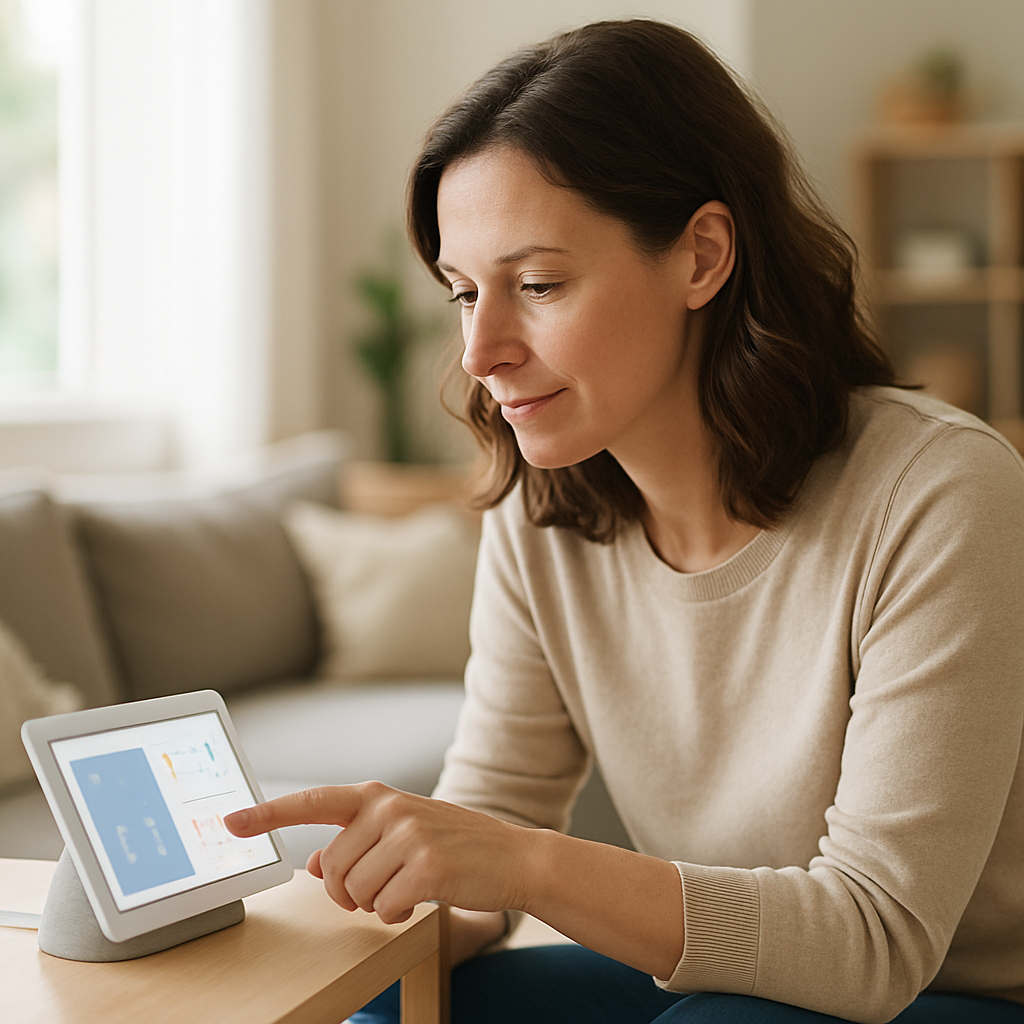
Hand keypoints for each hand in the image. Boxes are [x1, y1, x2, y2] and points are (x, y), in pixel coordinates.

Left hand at [224, 782, 531, 926]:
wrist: (513, 856)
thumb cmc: (453, 845)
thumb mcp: (403, 832)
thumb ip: (356, 841)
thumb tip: (311, 863)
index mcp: (377, 797)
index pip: (312, 802)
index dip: (267, 815)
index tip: (229, 823)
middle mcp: (389, 809)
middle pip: (330, 869)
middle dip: (346, 892)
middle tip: (377, 889)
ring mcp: (409, 835)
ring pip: (353, 892)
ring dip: (373, 904)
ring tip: (404, 888)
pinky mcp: (427, 867)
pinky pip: (383, 909)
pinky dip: (396, 915)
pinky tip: (419, 900)